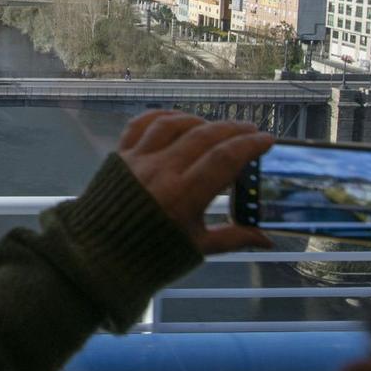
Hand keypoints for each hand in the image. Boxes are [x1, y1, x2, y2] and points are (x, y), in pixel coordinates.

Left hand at [116, 110, 274, 254]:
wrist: (99, 253)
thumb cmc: (152, 253)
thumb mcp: (196, 248)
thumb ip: (233, 238)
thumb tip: (270, 240)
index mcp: (183, 197)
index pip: (223, 159)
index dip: (248, 145)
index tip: (267, 140)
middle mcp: (161, 171)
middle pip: (203, 136)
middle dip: (232, 129)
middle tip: (251, 130)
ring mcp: (138, 159)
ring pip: (173, 124)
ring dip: (200, 120)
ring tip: (217, 127)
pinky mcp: (119, 154)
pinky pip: (142, 124)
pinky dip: (163, 116)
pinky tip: (180, 118)